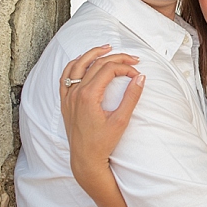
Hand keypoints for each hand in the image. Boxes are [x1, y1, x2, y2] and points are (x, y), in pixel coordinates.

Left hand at [59, 45, 143, 182]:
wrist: (85, 158)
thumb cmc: (103, 142)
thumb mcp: (121, 120)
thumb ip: (131, 97)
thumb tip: (141, 78)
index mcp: (88, 95)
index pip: (109, 69)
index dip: (126, 68)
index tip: (138, 75)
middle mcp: (75, 92)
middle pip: (96, 64)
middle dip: (116, 58)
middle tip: (132, 58)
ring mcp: (68, 96)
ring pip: (77, 65)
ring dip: (92, 54)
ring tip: (107, 48)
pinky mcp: (65, 102)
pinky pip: (66, 77)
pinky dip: (74, 65)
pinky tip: (83, 61)